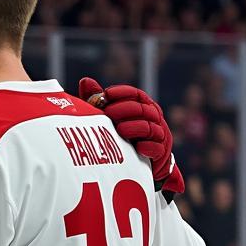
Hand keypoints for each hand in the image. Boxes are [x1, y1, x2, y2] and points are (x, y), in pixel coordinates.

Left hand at [79, 77, 184, 194]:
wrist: (138, 164)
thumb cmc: (121, 136)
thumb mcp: (109, 118)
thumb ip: (99, 100)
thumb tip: (85, 81)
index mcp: (143, 107)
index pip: (136, 95)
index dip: (122, 93)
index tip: (106, 93)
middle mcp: (153, 118)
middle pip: (143, 109)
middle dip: (125, 109)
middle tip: (108, 112)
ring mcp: (158, 135)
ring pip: (150, 127)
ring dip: (135, 127)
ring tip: (120, 129)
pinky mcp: (160, 152)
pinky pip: (157, 148)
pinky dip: (148, 147)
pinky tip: (138, 147)